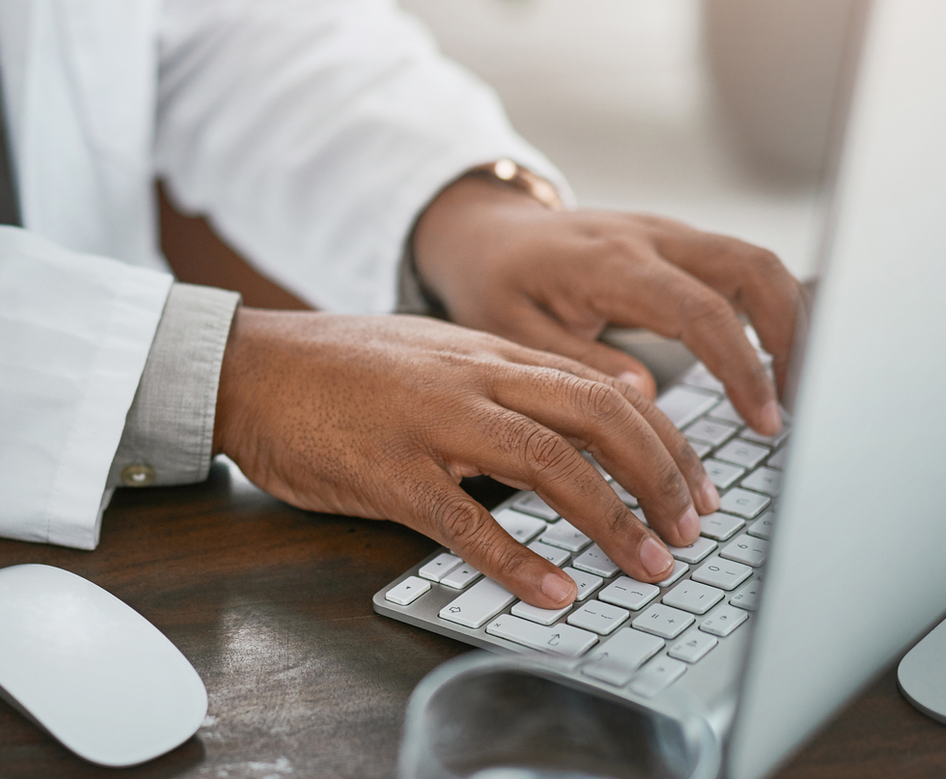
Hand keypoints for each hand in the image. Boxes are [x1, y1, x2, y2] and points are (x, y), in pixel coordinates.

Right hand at [212, 310, 720, 608]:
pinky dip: (519, 561)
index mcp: (489, 352)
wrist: (247, 367)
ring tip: (646, 564)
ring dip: (611, 519)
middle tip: (691, 531)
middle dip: (662, 476)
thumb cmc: (336, 369)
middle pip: (600, 415)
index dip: (668, 439)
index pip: (606, 386)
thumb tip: (574, 419)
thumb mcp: (433, 355)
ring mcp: (431, 423)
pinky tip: (554, 592)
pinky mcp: (387, 471)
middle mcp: (473, 379)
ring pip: (549, 463)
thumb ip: (500, 380)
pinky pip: (466, 521)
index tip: (698, 486)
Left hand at [411, 178, 807, 435]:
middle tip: (797, 404)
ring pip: (759, 263)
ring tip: (793, 389)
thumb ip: (579, 365)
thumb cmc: (495, 284)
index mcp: (612, 263)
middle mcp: (652, 238)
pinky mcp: (679, 243)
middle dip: (792, 337)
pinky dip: (769, 309)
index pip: (703, 312)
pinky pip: (741, 266)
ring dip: (790, 321)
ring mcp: (670, 235)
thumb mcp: (514, 331)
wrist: (487, 233)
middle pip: (755, 269)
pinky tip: (773, 358)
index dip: (744, 368)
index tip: (767, 420)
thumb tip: (646, 398)